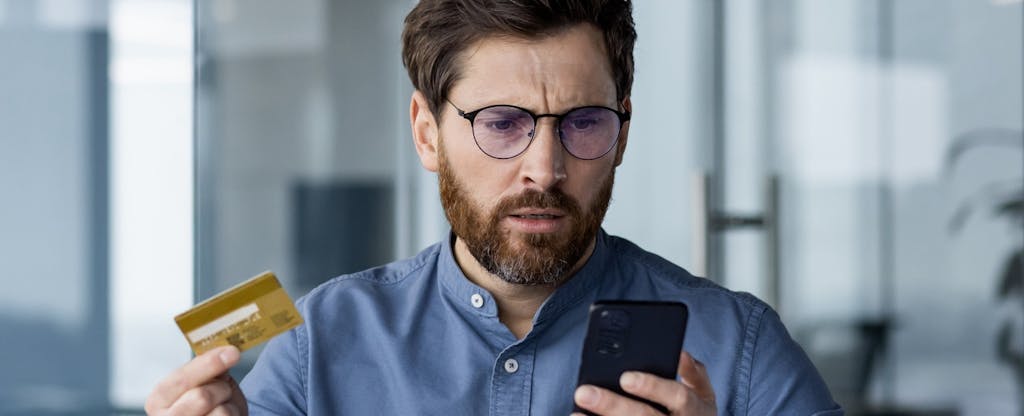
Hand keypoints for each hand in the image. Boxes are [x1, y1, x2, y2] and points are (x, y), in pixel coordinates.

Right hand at [145, 346, 248, 415]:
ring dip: (230, 405)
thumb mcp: (204, 383)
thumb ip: (209, 369)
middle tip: (224, 390)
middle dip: (221, 388)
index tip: (232, 352)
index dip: (208, 364)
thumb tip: (226, 353)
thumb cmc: (209, 405)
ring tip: (224, 408)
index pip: (181, 380)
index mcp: (158, 400)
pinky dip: (236, 415)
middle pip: (202, 397)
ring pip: (220, 412)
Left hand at [572, 351, 715, 415]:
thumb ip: (693, 372)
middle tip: (584, 392)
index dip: (652, 387)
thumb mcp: (703, 393)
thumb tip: (680, 353)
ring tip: (576, 413)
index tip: (625, 378)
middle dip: (613, 406)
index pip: (677, 396)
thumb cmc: (695, 414)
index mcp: (696, 409)